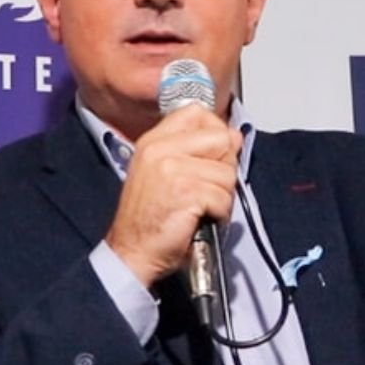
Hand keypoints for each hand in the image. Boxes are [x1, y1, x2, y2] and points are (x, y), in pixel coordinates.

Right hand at [105, 105, 243, 286]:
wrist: (131, 252)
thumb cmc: (148, 219)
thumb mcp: (161, 173)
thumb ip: (193, 150)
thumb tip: (233, 135)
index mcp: (154, 141)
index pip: (197, 112)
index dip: (215, 132)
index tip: (211, 155)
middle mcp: (162, 149)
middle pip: (221, 139)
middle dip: (224, 167)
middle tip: (207, 190)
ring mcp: (173, 169)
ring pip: (227, 172)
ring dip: (222, 196)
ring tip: (200, 208)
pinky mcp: (187, 192)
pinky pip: (224, 197)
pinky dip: (219, 214)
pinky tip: (200, 219)